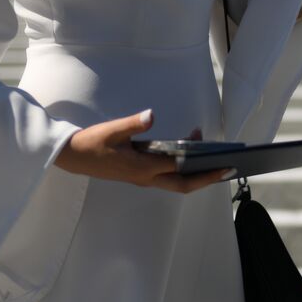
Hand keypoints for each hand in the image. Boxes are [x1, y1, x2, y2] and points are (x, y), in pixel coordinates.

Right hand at [53, 109, 232, 193]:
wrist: (71, 157)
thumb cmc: (92, 143)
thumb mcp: (112, 130)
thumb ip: (133, 124)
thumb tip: (151, 116)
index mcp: (143, 168)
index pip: (181, 171)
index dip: (204, 169)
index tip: (224, 163)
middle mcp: (146, 177)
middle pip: (184, 185)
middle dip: (208, 178)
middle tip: (229, 167)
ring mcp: (143, 177)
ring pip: (176, 181)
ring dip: (195, 170)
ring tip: (211, 150)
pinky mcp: (139, 173)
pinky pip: (167, 174)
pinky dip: (181, 164)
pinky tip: (187, 146)